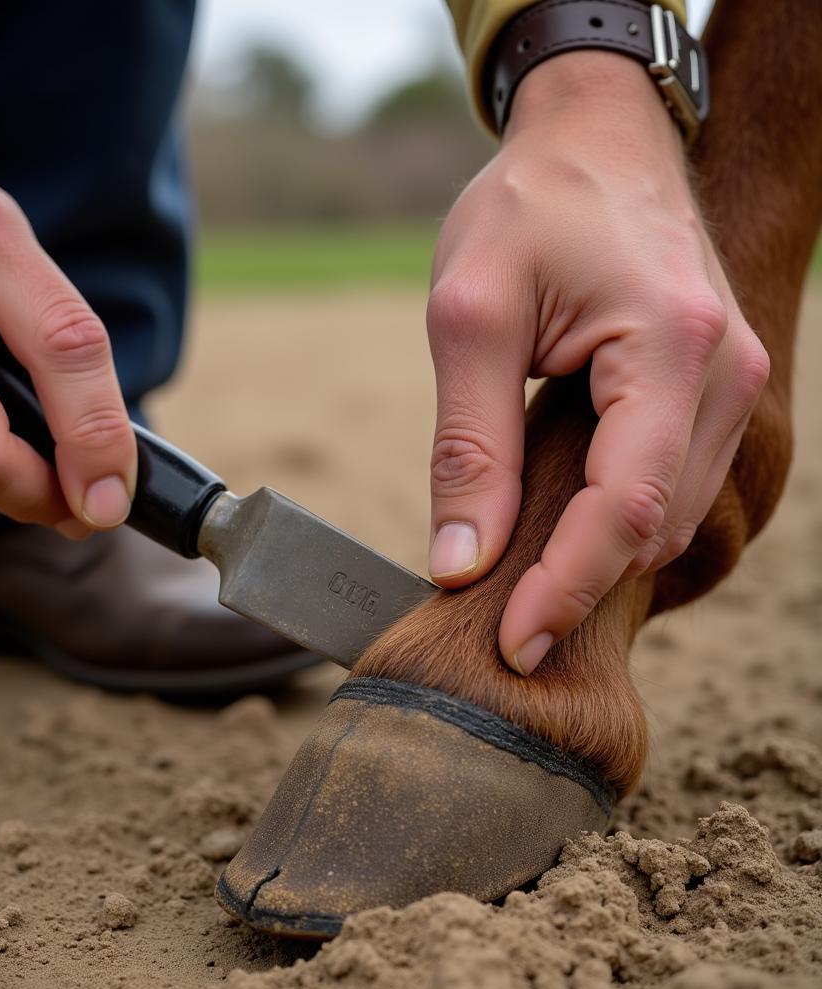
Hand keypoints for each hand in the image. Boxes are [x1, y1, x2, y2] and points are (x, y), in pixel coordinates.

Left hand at [425, 52, 768, 674]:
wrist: (592, 138)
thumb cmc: (526, 209)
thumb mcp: (470, 317)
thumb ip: (469, 447)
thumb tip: (461, 563)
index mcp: (671, 347)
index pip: (627, 510)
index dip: (567, 589)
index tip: (511, 645)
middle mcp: (725, 372)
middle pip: (657, 526)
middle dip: (580, 587)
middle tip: (503, 629)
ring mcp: (733, 380)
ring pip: (672, 515)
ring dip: (601, 561)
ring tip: (523, 588)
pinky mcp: (713, 385)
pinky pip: (675, 482)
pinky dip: (620, 522)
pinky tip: (562, 531)